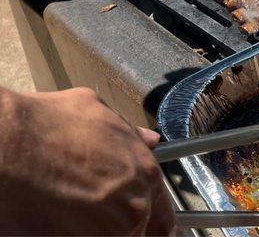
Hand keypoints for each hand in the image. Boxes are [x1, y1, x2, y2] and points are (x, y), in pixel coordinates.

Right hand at [0, 87, 175, 235]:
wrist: (6, 147)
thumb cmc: (47, 125)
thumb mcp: (99, 112)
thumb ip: (131, 134)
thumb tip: (151, 141)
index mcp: (145, 174)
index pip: (164, 218)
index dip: (152, 221)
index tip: (144, 226)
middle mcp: (135, 208)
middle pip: (140, 234)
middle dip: (122, 228)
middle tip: (97, 217)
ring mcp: (108, 234)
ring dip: (97, 232)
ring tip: (72, 214)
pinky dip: (74, 235)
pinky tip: (57, 222)